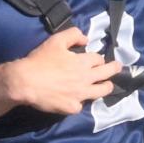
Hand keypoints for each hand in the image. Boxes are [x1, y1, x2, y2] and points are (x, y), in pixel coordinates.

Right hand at [4, 28, 121, 113]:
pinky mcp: (72, 107)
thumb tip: (86, 39)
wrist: (25, 82)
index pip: (98, 58)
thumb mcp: (56, 40)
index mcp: (83, 62)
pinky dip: (79, 101)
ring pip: (101, 91)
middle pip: (107, 74)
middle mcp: (86, 79)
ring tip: (108, 86)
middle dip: (114, 69)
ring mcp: (81, 95)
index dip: (98, 57)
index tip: (98, 58)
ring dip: (106, 87)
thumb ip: (73, 35)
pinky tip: (77, 100)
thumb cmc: (40, 60)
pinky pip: (81, 105)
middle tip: (117, 67)